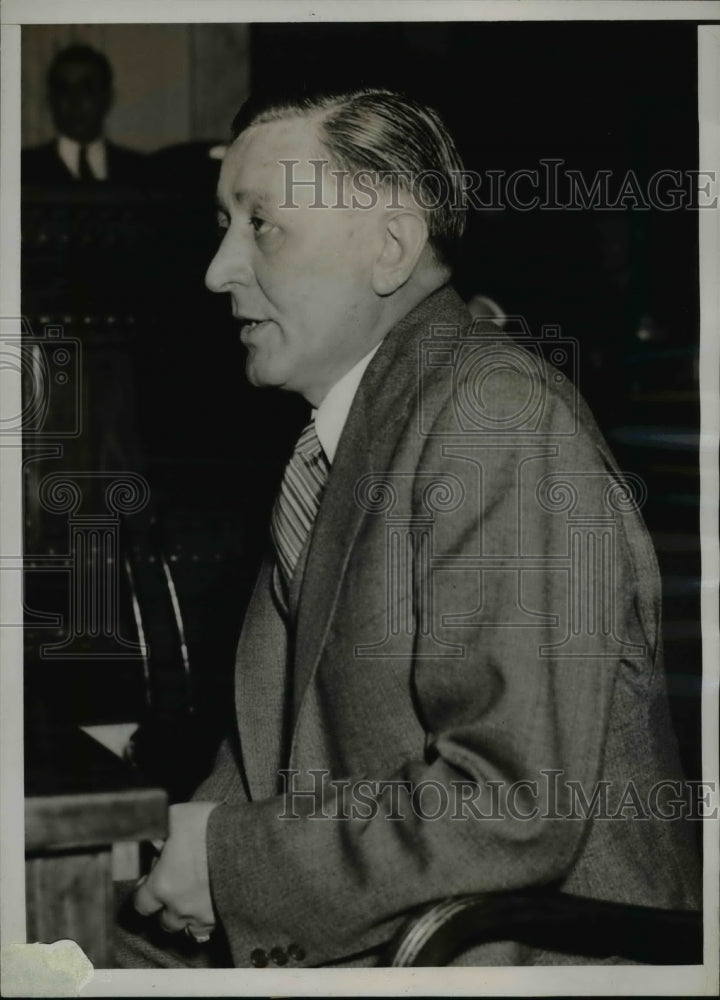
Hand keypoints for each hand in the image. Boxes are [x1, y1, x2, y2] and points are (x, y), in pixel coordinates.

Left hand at [133, 801, 217, 938]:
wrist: (250, 840)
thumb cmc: (209, 828)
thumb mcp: (176, 816)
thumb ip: (160, 829)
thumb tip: (152, 833)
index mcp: (162, 885)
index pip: (141, 904)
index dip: (144, 893)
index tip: (150, 882)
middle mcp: (180, 908)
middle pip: (165, 922)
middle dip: (167, 909)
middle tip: (176, 889)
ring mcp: (205, 916)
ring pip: (190, 931)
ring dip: (189, 919)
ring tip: (195, 902)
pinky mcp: (227, 918)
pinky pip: (214, 928)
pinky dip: (212, 919)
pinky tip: (216, 903)